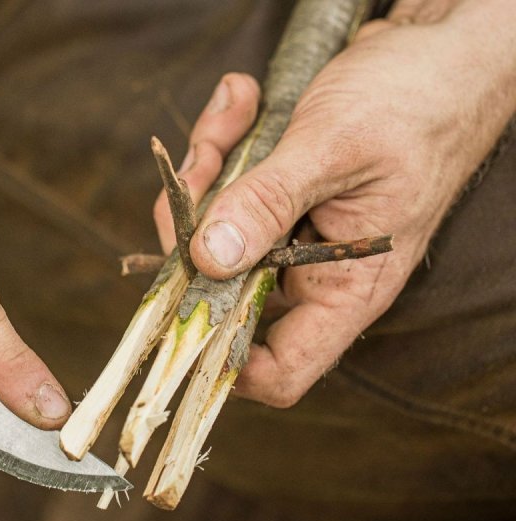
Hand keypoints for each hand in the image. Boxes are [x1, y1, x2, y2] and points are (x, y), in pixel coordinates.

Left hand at [156, 1, 515, 406]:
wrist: (437, 55)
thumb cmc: (416, 102)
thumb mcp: (338, 149)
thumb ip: (270, 203)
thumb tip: (208, 260)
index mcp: (345, 288)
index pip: (279, 370)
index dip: (221, 359)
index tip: (178, 305)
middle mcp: (313, 272)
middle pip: (219, 292)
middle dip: (193, 231)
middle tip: (203, 167)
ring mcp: (290, 235)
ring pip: (210, 233)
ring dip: (205, 171)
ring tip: (235, 113)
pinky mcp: (273, 199)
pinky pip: (221, 187)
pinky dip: (219, 142)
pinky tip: (242, 101)